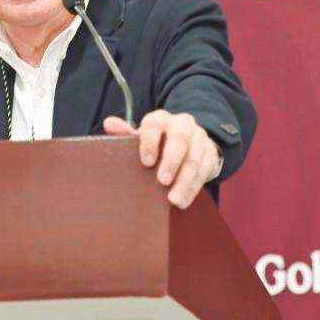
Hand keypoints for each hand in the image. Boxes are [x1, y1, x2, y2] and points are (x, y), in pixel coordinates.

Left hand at [104, 110, 219, 208]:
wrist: (189, 142)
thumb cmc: (158, 143)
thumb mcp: (143, 138)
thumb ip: (126, 133)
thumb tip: (109, 123)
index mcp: (161, 119)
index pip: (154, 124)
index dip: (150, 142)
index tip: (146, 162)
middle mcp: (182, 124)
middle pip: (180, 138)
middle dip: (172, 161)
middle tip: (162, 181)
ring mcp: (199, 137)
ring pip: (194, 157)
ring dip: (185, 180)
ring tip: (174, 199)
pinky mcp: (210, 152)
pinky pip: (205, 170)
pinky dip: (194, 187)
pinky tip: (183, 200)